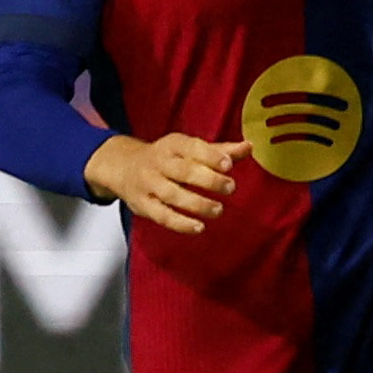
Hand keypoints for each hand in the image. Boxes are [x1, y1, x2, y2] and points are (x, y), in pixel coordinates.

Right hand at [87, 131, 242, 234]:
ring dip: (197, 204)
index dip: (210, 156)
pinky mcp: (142, 204)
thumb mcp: (191, 149)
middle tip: (230, 188)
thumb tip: (249, 146)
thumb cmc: (169, 158)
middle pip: (183, 171)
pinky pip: (161, 215)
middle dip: (208, 180)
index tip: (229, 165)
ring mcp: (148, 183)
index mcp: (172, 144)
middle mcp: (158, 162)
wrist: (123, 166)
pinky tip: (199, 227)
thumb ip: (221, 151)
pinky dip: (180, 223)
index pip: (191, 147)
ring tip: (218, 210)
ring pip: (171, 194)